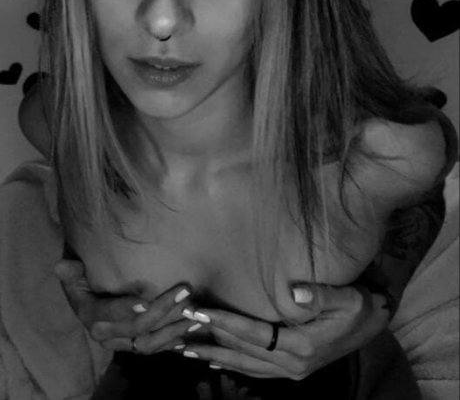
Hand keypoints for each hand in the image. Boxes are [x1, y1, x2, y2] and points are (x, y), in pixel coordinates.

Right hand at [54, 260, 195, 353]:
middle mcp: (105, 335)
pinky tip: (191, 330)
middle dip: (163, 311)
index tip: (147, 297)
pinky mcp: (135, 344)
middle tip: (185, 291)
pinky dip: (174, 341)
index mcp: (90, 316)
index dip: (128, 308)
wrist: (88, 295)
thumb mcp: (74, 273)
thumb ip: (71, 271)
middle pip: (137, 328)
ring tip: (194, 311)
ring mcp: (121, 343)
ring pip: (150, 343)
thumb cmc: (84, 278)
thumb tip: (62, 265)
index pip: (110, 315)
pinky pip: (156, 348)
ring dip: (174, 329)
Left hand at [175, 283, 389, 379]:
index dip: (223, 321)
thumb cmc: (360, 305)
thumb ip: (321, 295)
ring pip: (245, 366)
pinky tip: (217, 361)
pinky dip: (234, 365)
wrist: (375, 323)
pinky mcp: (293, 369)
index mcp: (301, 345)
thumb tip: (295, 291)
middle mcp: (293, 363)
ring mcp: (292, 370)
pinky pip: (256, 370)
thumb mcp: (348, 297)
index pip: (252, 333)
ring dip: (216, 356)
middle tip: (179, 329)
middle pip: (243, 352)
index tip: (198, 311)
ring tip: (187, 349)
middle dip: (210, 338)